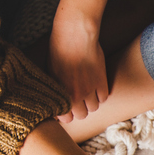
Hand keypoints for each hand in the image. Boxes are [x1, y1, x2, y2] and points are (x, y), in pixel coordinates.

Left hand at [50, 8, 108, 123]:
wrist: (74, 35)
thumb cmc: (58, 51)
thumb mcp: (50, 73)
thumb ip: (55, 91)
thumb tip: (55, 104)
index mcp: (61, 94)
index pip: (66, 118)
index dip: (67, 114)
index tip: (67, 108)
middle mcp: (76, 96)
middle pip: (82, 115)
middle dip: (79, 109)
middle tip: (78, 100)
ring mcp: (90, 90)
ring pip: (94, 107)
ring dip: (91, 102)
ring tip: (87, 92)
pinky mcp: (102, 81)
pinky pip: (104, 97)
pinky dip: (101, 94)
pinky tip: (96, 85)